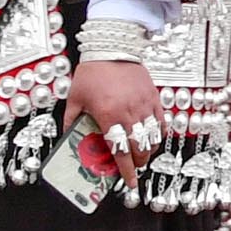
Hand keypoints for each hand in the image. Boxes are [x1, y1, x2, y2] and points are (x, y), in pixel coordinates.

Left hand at [67, 55, 161, 177]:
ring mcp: (144, 104)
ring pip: (153, 137)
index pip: (120, 150)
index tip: (130, 182)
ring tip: (142, 154)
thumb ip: (71, 121)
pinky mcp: (153, 97)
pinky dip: (159, 133)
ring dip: (149, 150)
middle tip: (133, 167)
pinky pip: (161, 121)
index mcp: (109, 115)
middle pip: (139, 148)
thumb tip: (69, 139)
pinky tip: (153, 137)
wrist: (112, 48)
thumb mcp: (75, 99)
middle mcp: (129, 112)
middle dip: (138, 162)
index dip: (126, 170)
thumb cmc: (93, 72)